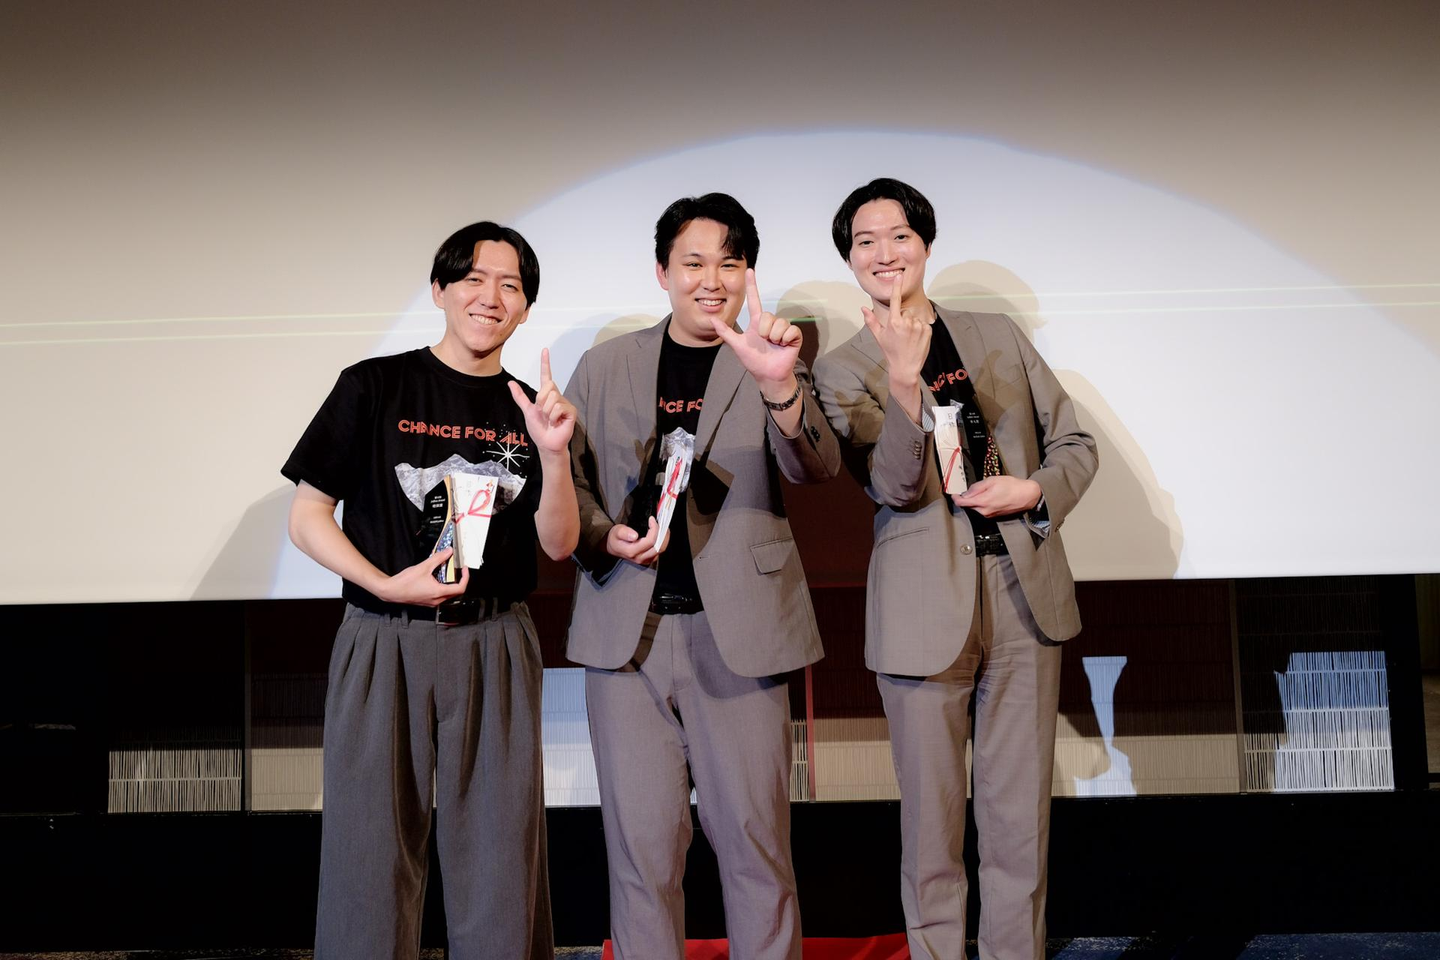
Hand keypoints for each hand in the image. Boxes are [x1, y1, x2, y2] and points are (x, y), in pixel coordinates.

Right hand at [377, 548, 469, 606]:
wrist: (391, 591)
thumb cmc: (404, 582)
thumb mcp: (424, 566)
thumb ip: (438, 558)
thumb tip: (448, 552)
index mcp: (438, 593)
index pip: (460, 588)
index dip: (465, 578)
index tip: (464, 569)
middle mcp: (437, 600)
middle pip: (455, 591)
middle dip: (457, 579)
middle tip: (456, 568)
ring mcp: (431, 602)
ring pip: (447, 593)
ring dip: (449, 582)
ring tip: (445, 571)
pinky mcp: (426, 601)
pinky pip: (439, 595)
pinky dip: (441, 585)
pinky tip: (435, 577)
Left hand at [509, 348, 575, 453]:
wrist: (546, 444)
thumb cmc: (539, 430)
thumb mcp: (527, 411)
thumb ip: (520, 397)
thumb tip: (510, 383)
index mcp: (547, 395)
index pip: (546, 376)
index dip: (545, 363)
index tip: (545, 350)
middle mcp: (557, 396)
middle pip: (547, 387)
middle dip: (541, 402)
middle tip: (543, 414)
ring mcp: (565, 403)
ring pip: (552, 397)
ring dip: (546, 411)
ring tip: (550, 420)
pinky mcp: (571, 411)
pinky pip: (558, 407)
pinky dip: (553, 417)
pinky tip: (556, 423)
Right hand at [605, 517, 670, 565]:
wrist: (613, 547)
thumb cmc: (615, 538)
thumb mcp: (616, 532)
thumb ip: (624, 533)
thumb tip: (635, 536)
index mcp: (632, 551)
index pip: (650, 541)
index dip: (654, 529)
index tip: (652, 519)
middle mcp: (640, 558)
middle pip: (659, 547)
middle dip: (663, 534)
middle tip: (662, 523)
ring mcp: (645, 560)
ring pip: (661, 549)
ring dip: (664, 538)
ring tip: (663, 527)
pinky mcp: (648, 559)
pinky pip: (659, 551)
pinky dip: (662, 541)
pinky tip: (660, 533)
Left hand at [708, 268, 801, 390]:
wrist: (768, 375)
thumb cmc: (754, 361)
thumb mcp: (738, 346)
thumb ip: (726, 333)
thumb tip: (711, 320)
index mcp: (757, 323)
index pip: (754, 300)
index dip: (752, 286)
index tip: (750, 271)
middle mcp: (770, 323)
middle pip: (768, 315)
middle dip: (764, 330)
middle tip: (764, 341)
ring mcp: (783, 329)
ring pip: (779, 323)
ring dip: (774, 337)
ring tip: (774, 345)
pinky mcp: (794, 336)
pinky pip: (790, 330)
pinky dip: (785, 339)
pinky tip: (783, 346)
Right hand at [862, 270, 930, 385]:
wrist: (906, 368)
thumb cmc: (891, 352)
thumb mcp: (879, 337)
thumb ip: (871, 321)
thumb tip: (863, 308)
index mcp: (893, 322)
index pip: (895, 300)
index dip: (896, 287)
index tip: (899, 276)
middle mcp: (906, 322)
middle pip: (905, 312)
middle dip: (903, 320)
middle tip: (901, 335)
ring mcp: (918, 326)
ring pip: (914, 318)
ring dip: (912, 326)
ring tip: (909, 339)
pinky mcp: (928, 330)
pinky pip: (923, 324)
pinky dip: (921, 330)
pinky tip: (916, 340)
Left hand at [952, 476, 1041, 517]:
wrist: (1027, 495)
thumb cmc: (1013, 487)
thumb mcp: (992, 481)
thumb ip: (977, 487)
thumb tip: (966, 492)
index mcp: (983, 502)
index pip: (962, 503)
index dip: (956, 498)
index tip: (954, 494)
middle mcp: (984, 511)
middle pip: (969, 505)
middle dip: (968, 497)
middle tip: (975, 488)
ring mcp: (989, 515)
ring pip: (976, 507)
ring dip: (976, 499)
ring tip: (987, 490)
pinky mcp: (994, 516)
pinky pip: (983, 509)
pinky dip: (983, 502)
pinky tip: (991, 495)